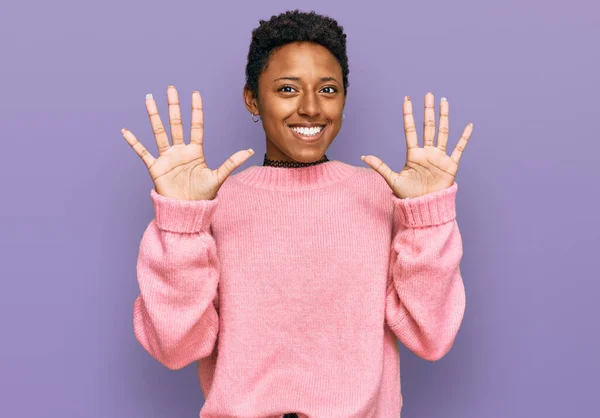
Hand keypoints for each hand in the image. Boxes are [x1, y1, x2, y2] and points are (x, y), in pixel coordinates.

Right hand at [122, 86, 253, 200]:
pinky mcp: (155, 167)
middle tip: (171, 89)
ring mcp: (167, 157)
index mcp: (195, 151)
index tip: (195, 93)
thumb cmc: (203, 195)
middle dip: (174, 106)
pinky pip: (143, 152)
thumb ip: (232, 162)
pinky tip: (126, 131)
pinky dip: (134, 142)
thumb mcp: (218, 177)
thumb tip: (250, 151)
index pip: (196, 126)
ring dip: (154, 116)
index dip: (195, 110)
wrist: (187, 210)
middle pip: (176, 123)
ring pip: (159, 132)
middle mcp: (180, 150)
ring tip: (148, 99)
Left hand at [361, 92, 472, 198]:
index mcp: (413, 154)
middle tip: (429, 94)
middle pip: (428, 126)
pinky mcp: (450, 165)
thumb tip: (363, 156)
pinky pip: (459, 148)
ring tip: (444, 102)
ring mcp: (439, 157)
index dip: (408, 115)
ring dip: (444, 117)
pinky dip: (464, 137)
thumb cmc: (408, 195)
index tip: (407, 100)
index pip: (410, 130)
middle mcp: (427, 152)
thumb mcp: (392, 179)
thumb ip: (380, 166)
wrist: (424, 206)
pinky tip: (469, 126)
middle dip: (428, 110)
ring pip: (442, 132)